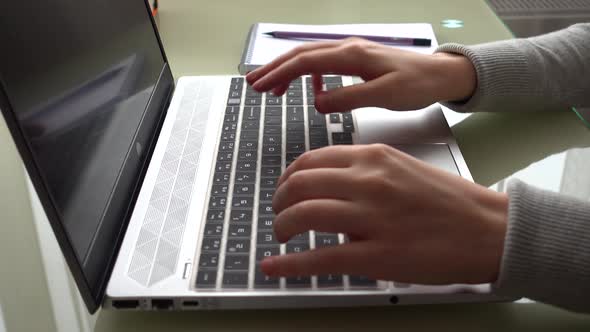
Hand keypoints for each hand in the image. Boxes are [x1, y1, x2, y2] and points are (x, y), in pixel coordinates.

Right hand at [246, 38, 475, 112]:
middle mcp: (348, 49)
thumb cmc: (417, 85)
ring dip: (288, 71)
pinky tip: (310, 90)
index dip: (279, 74)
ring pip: (310, 57)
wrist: (439, 75)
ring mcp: (351, 53)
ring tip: (272, 89)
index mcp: (351, 55)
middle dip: (274, 69)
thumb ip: (349, 98)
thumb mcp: (384, 95)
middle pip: (301, 54)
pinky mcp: (356, 61)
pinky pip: (324, 64)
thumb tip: (318, 102)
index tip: (260, 87)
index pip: (305, 62)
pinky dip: (308, 75)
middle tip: (253, 84)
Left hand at [262, 144, 507, 284]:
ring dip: (282, 225)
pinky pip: (320, 258)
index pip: (312, 160)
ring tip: (282, 235)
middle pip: (300, 184)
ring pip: (303, 214)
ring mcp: (371, 217)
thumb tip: (331, 192)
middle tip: (278, 213)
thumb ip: (364, 174)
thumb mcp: (402, 169)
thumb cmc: (450, 201)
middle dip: (279, 200)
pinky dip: (289, 263)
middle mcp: (368, 180)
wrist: (489, 229)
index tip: (285, 188)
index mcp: (373, 157)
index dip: (288, 177)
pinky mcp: (377, 254)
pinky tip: (274, 266)